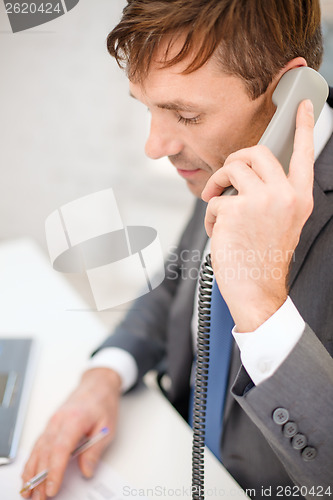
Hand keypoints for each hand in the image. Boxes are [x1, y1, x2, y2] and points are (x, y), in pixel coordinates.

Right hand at [21, 367, 120, 498]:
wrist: (97, 384)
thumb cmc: (103, 402)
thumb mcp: (107, 427)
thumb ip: (95, 450)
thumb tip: (86, 471)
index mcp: (74, 419)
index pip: (60, 448)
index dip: (54, 471)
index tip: (52, 488)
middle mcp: (59, 420)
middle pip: (45, 452)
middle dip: (40, 478)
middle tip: (39, 498)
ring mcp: (52, 422)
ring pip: (38, 449)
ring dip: (32, 471)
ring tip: (28, 491)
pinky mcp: (51, 424)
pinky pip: (38, 444)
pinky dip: (32, 460)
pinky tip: (29, 473)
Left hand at [201, 99, 314, 331]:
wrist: (257, 290)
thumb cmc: (264, 257)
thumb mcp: (281, 222)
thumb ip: (273, 194)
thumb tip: (248, 171)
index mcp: (300, 198)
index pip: (305, 153)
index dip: (304, 126)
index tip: (303, 105)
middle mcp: (285, 195)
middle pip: (257, 151)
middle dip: (235, 160)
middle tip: (227, 176)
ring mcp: (261, 201)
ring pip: (233, 167)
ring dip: (218, 183)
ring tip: (217, 202)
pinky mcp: (236, 210)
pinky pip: (214, 198)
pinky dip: (211, 215)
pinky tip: (219, 234)